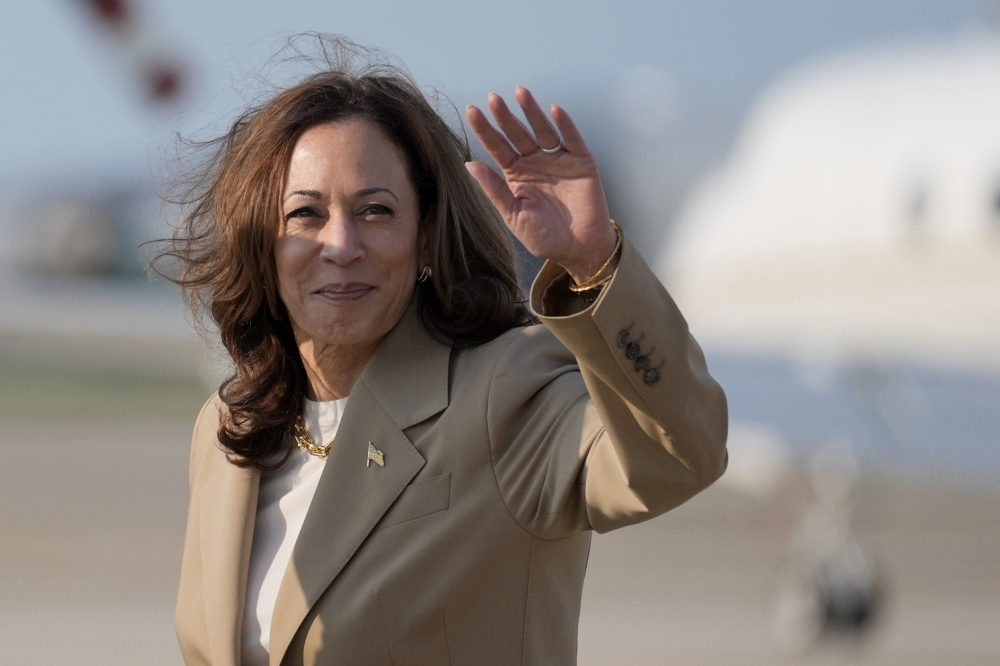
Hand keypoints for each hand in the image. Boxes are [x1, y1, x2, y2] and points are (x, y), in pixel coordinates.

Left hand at [465, 87, 616, 285]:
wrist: (578, 250)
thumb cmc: (544, 237)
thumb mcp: (514, 215)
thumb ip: (494, 190)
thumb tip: (470, 164)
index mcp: (516, 175)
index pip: (498, 147)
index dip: (485, 130)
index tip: (472, 111)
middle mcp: (535, 163)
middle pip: (517, 134)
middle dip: (505, 116)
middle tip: (493, 99)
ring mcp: (558, 160)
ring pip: (543, 130)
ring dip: (532, 111)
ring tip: (520, 93)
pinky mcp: (581, 163)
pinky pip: (572, 139)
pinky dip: (565, 125)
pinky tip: (554, 110)